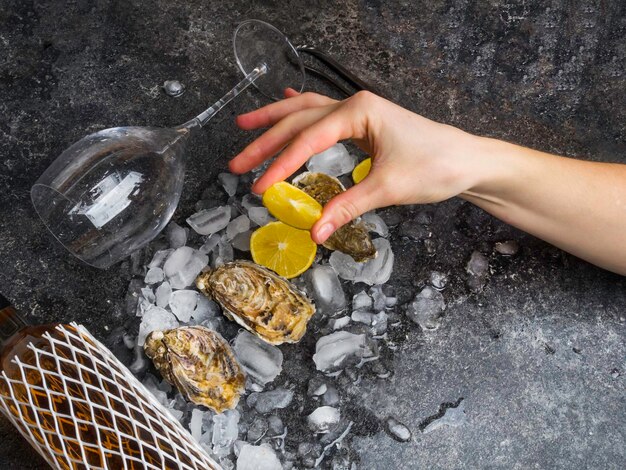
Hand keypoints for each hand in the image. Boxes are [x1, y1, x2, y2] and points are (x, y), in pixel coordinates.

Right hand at [229, 89, 480, 243]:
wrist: (468, 161)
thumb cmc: (436, 166)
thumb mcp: (388, 188)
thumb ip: (347, 206)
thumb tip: (314, 232)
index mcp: (359, 111)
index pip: (309, 138)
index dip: (281, 164)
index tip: (260, 187)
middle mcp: (355, 105)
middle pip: (299, 119)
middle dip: (265, 141)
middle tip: (236, 163)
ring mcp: (358, 113)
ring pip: (307, 111)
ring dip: (275, 120)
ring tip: (244, 126)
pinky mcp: (363, 125)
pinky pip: (323, 115)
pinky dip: (300, 113)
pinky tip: (286, 104)